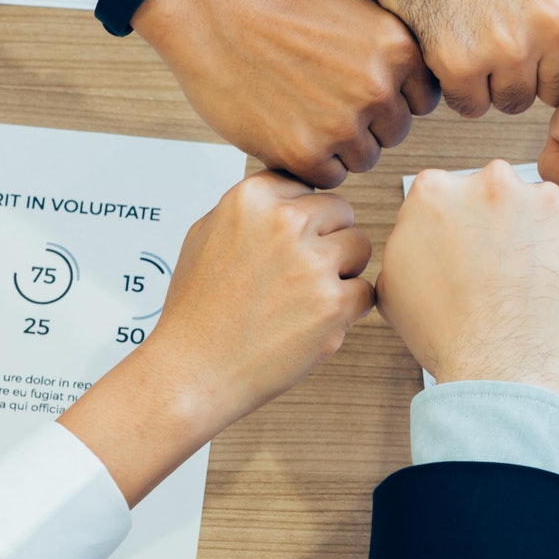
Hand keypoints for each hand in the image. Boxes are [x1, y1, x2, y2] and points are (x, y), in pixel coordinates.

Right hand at [59, 173, 373, 502]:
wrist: (193, 371)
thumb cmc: (196, 311)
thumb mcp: (205, 234)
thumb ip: (252, 209)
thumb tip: (292, 195)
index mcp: (252, 198)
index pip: (307, 187)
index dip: (301, 217)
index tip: (285, 243)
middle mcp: (285, 223)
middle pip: (341, 212)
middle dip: (327, 240)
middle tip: (296, 275)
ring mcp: (312, 263)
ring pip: (360, 248)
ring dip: (341, 271)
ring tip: (301, 298)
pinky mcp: (333, 304)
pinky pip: (365, 292)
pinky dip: (346, 309)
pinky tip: (309, 321)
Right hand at [138, 0, 439, 184]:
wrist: (214, 11)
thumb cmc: (280, 2)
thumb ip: (398, 36)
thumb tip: (429, 69)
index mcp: (400, 49)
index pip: (422, 99)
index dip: (390, 94)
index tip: (358, 82)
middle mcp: (378, 88)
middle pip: (394, 131)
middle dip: (366, 120)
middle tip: (324, 95)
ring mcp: (342, 124)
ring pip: (364, 158)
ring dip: (339, 143)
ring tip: (304, 108)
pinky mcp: (304, 153)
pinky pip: (329, 177)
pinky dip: (311, 160)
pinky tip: (289, 124)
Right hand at [376, 161, 558, 397]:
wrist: (501, 373)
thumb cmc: (451, 337)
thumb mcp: (394, 282)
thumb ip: (410, 237)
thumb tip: (423, 229)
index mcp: (438, 191)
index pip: (453, 192)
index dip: (463, 226)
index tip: (470, 249)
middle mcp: (493, 184)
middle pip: (501, 194)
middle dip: (504, 226)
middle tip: (503, 272)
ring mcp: (548, 202)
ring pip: (546, 212)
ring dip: (542, 239)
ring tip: (532, 288)